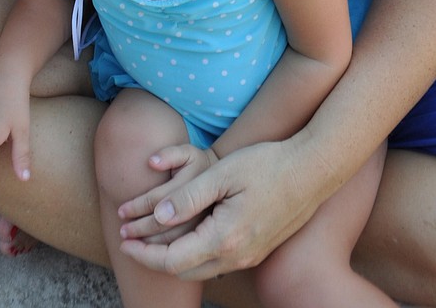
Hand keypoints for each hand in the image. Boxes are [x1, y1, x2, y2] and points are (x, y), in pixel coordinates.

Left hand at [118, 139, 317, 278]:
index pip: (172, 260)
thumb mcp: (222, 174)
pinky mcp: (257, 250)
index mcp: (225, 239)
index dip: (143, 254)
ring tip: (150, 237)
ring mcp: (249, 256)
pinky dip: (193, 253)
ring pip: (200, 269)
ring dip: (172, 257)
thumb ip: (188, 197)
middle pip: (183, 271)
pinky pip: (217, 261)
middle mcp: (237, 256)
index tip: (123, 240)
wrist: (312, 170)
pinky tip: (185, 234)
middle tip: (129, 239)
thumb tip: (156, 216)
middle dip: (152, 258)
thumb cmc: (266, 164)